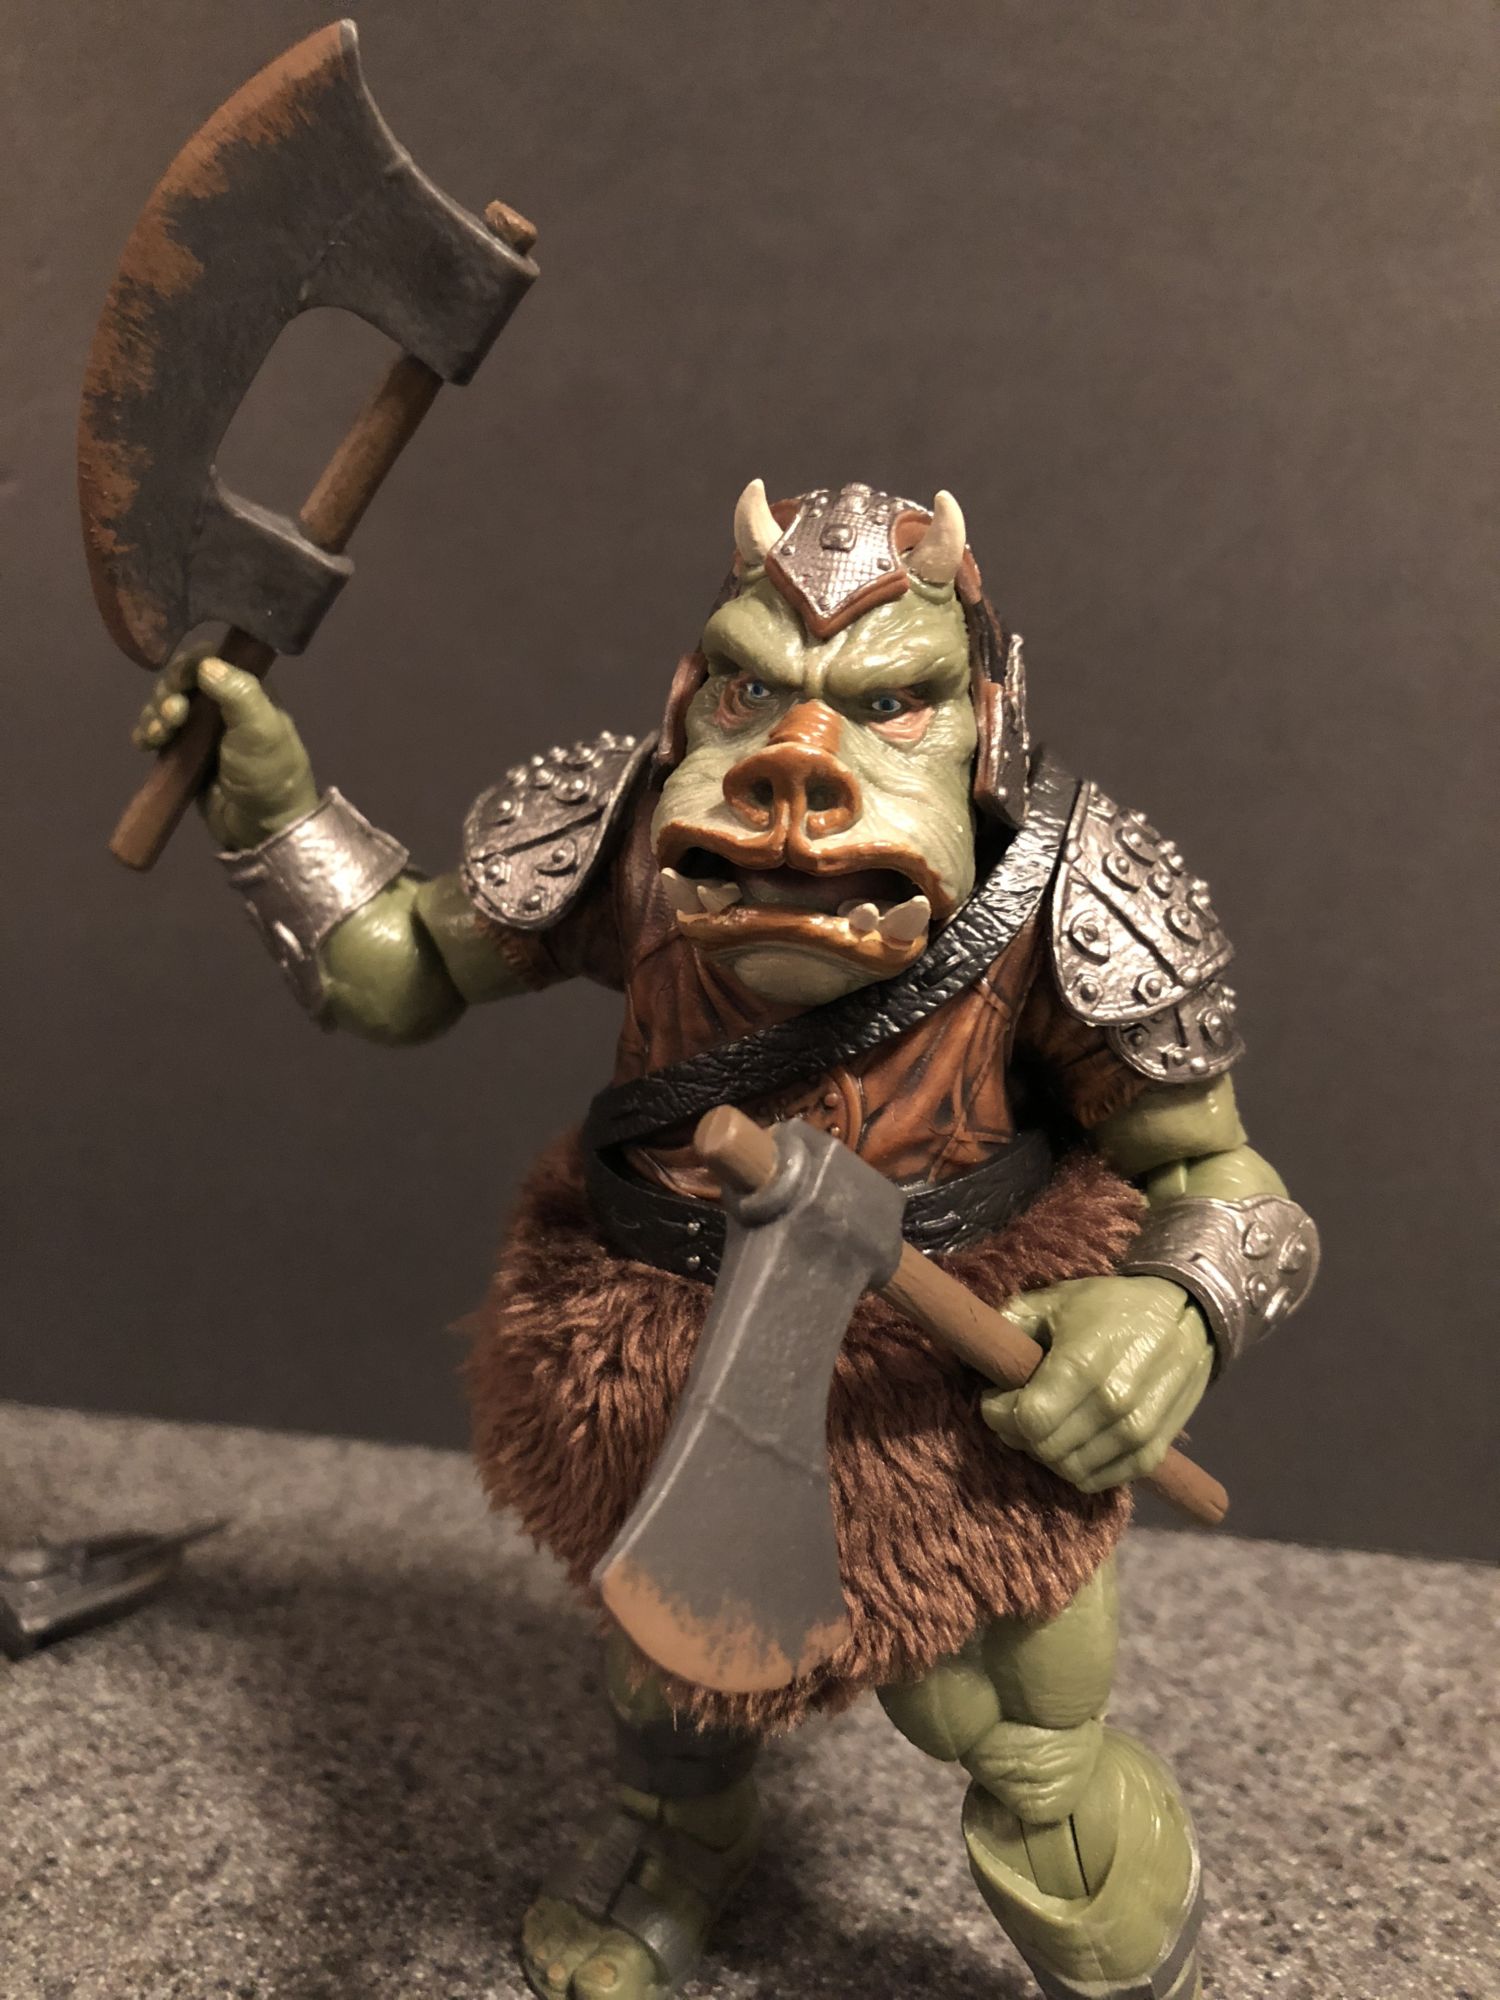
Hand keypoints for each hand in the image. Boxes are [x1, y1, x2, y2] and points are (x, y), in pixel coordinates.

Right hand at [132, 648, 316, 849]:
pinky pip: (159, 734)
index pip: (211, 660)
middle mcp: (225, 707)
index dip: (189, 666)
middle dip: (169, 694)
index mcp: (249, 692)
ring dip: (155, 715)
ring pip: (166, 707)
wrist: (261, 828)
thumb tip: (206, 663)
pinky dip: (147, 733)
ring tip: (158, 735)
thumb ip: (239, 692)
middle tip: (173, 716)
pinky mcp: (186, 756)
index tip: (182, 683)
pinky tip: (144, 743)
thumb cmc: (268, 775)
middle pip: (182, 682)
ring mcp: (204, 732)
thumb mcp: (261, 730)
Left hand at [982, 1275, 1212, 1492]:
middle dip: (1017, 1432)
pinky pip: (1098, 1481)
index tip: (997, 1395)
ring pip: (1068, 1470)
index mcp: (1082, 1367)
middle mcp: (1111, 1407)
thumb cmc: (1114, 1304)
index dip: (999, 1412)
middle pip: (1043, 1449)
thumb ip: (1014, 1321)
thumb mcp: (1058, 1299)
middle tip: (1016, 1410)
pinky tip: (1072, 1440)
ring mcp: (1136, 1435)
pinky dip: (1077, 1468)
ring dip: (1046, 1452)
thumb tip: (982, 1346)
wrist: (1188, 1317)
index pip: (1026, 1419)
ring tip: (1046, 1423)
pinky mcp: (1153, 1453)